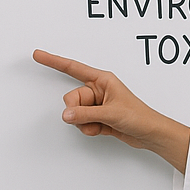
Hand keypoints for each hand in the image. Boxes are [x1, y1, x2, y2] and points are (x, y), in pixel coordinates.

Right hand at [32, 50, 189, 172]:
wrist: (150, 133)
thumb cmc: (139, 116)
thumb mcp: (111, 113)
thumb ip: (85, 114)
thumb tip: (66, 114)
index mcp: (102, 79)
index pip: (72, 68)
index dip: (54, 61)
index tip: (38, 55)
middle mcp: (97, 90)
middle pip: (71, 98)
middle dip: (79, 111)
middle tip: (95, 116)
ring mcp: (96, 105)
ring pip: (75, 113)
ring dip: (85, 123)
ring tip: (103, 123)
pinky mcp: (97, 117)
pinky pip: (81, 123)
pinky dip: (89, 129)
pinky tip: (103, 129)